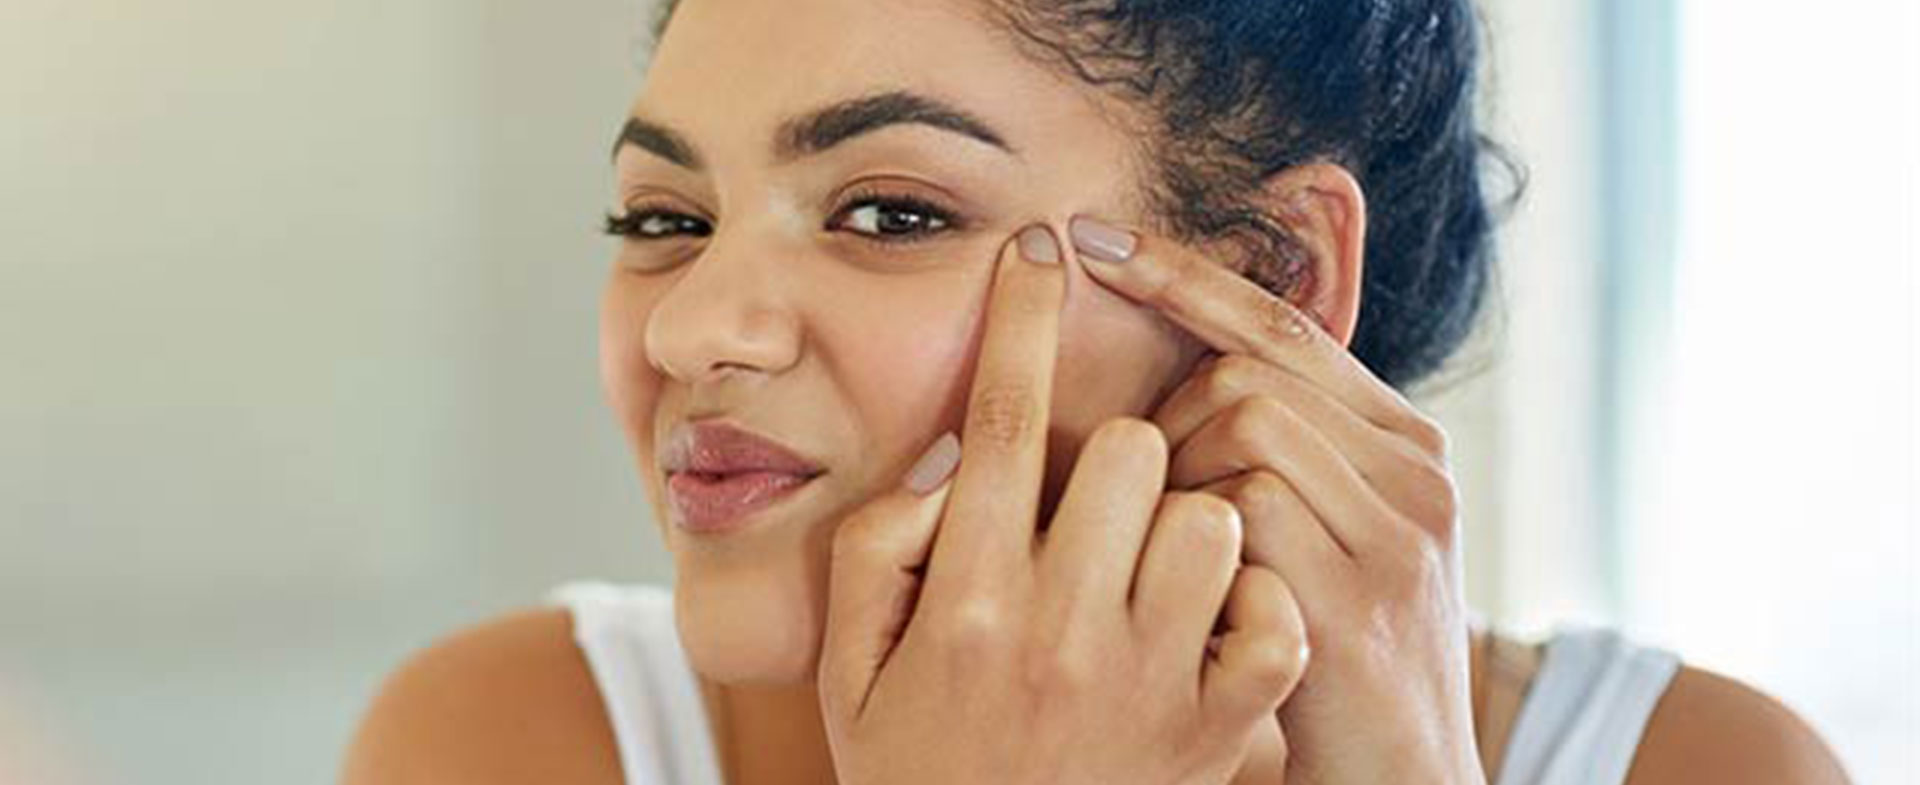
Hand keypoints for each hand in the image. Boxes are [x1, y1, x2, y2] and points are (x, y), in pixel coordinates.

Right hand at [817, 225, 1308, 784]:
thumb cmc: (918, 774)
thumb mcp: (851, 674)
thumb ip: (876, 555)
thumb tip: (947, 466)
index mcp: (967, 603)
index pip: (1000, 425)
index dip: (1021, 321)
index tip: (1039, 252)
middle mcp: (1064, 632)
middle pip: (1129, 450)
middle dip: (1117, 447)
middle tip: (1098, 490)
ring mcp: (1151, 683)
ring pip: (1212, 517)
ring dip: (1188, 516)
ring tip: (1152, 559)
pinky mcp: (1219, 731)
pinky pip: (1268, 616)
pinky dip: (1253, 604)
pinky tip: (1212, 619)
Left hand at [1068, 215, 1486, 783]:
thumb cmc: (1332, 666)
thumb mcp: (1330, 544)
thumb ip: (1288, 459)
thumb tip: (1186, 377)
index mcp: (1404, 444)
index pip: (1281, 324)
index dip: (1183, 276)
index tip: (1090, 241)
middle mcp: (1414, 471)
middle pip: (1248, 370)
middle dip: (1165, 417)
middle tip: (1135, 494)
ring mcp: (1395, 530)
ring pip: (1242, 422)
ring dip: (1174, 479)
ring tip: (1171, 555)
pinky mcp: (1355, 594)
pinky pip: (1240, 506)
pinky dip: (1189, 535)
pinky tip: (1189, 591)